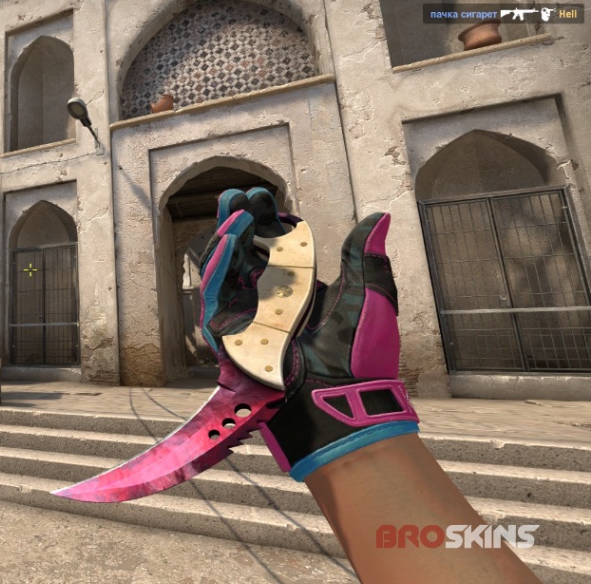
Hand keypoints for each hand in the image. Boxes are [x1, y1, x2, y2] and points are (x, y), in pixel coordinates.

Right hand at [199, 188, 418, 480]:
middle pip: (244, 253)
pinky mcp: (231, 336)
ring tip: (237, 208)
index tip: (269, 199)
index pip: (276, 248)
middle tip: (240, 194)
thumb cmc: (361, 357)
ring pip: (226, 269)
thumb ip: (365, 257)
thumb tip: (379, 217)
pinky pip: (216, 296)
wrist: (342, 401)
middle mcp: (270, 303)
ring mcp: (248, 319)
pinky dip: (219, 266)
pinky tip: (230, 238)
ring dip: (228, 236)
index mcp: (300, 293)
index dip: (268, 222)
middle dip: (239, 221)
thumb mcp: (370, 296)